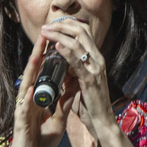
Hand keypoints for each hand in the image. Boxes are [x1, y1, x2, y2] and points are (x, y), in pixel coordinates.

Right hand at [9, 33, 77, 146]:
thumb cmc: (41, 141)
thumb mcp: (59, 119)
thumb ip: (65, 103)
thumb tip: (75, 86)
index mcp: (38, 97)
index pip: (44, 73)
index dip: (50, 58)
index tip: (58, 41)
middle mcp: (29, 98)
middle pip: (35, 72)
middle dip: (40, 54)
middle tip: (47, 34)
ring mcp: (23, 107)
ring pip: (27, 83)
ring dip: (32, 68)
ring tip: (38, 51)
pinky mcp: (19, 120)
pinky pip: (24, 105)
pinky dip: (28, 96)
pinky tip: (31, 86)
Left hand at [40, 19, 115, 135]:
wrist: (101, 121)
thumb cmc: (90, 104)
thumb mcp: (80, 82)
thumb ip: (72, 72)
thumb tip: (60, 64)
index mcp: (96, 58)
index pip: (84, 32)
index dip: (68, 24)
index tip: (52, 25)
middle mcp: (98, 60)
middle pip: (81, 31)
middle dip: (61, 25)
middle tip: (46, 26)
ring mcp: (95, 68)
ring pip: (78, 42)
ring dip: (59, 35)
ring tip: (46, 32)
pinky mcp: (90, 79)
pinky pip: (77, 61)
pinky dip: (66, 51)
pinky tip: (56, 46)